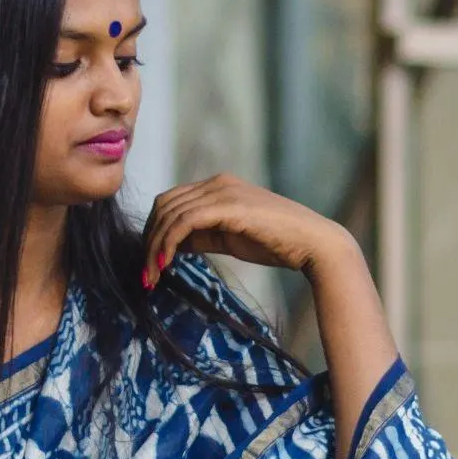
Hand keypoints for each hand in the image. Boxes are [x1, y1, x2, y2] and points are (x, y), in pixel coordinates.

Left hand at [142, 173, 353, 285]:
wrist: (312, 243)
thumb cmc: (276, 243)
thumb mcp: (230, 238)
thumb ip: (203, 236)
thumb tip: (173, 244)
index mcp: (218, 186)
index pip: (171, 201)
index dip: (154, 230)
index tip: (149, 261)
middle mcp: (217, 182)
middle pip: (164, 205)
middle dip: (148, 239)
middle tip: (145, 273)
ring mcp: (223, 191)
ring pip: (170, 214)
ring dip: (154, 247)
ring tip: (151, 276)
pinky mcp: (228, 206)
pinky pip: (184, 222)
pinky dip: (168, 243)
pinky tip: (165, 264)